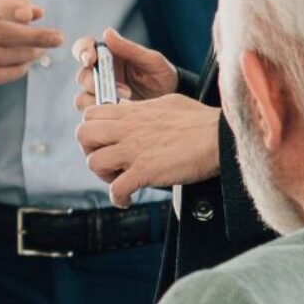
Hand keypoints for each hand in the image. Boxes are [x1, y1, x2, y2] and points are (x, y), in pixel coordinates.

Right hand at [71, 29, 180, 110]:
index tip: (90, 59)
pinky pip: (91, 115)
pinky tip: (121, 112)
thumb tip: (107, 33)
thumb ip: (129, 48)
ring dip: (98, 101)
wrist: (172, 101)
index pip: (84, 48)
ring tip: (124, 103)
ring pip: (81, 98)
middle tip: (123, 91)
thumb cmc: (162, 76)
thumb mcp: (152, 60)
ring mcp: (100, 94)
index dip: (82, 51)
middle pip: (82, 76)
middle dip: (95, 83)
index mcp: (108, 56)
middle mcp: (99, 74)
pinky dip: (102, 115)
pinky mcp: (103, 112)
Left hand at [75, 94, 221, 205]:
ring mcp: (134, 150)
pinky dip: (118, 198)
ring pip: (93, 162)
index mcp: (132, 112)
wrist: (220, 137)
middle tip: (107, 161)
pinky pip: (116, 189)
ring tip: (119, 180)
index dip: (93, 129)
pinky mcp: (144, 172)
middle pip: (82, 135)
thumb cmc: (201, 121)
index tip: (105, 141)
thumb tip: (128, 107)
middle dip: (90, 150)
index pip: (90, 114)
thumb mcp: (166, 103)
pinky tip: (127, 199)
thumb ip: (142, 107)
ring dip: (103, 175)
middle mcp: (127, 129)